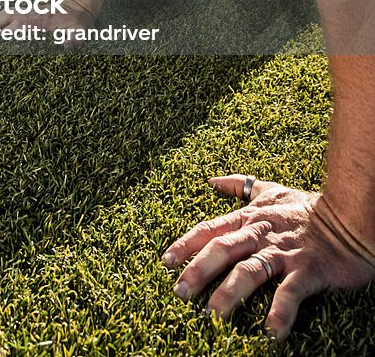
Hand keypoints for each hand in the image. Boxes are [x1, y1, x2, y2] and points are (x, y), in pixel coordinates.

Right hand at [0, 0, 95, 47]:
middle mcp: (33, 15)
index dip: (7, 30)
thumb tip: (71, 44)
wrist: (81, 7)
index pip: (19, 26)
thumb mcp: (81, 31)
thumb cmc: (80, 23)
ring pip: (10, 14)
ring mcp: (32, 13)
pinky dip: (3, 15)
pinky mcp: (33, 13)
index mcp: (40, 20)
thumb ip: (76, 38)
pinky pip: (14, 13)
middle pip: (9, 18)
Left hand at [163, 174, 374, 342]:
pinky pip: (290, 293)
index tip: (166, 261)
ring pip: (249, 271)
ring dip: (229, 294)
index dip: (187, 245)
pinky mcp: (307, 270)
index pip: (211, 229)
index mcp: (250, 218)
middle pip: (222, 250)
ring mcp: (283, 253)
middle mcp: (261, 234)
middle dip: (198, 271)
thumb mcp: (271, 191)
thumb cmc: (307, 208)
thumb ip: (241, 186)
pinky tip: (270, 334)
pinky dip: (279, 312)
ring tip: (212, 316)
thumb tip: (212, 180)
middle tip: (179, 292)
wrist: (349, 216)